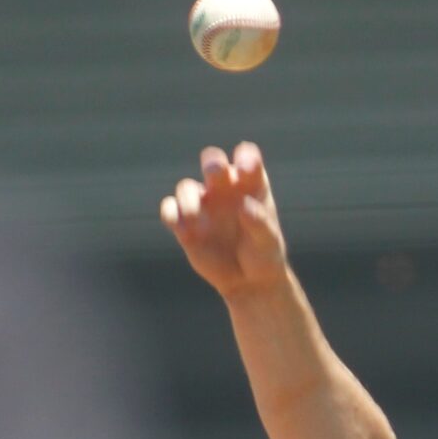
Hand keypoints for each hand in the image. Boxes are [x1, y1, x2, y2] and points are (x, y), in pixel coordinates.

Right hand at [159, 141, 288, 299]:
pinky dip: (170, 213)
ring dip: (187, 198)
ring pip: (186, 186)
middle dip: (212, 163)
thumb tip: (243, 206)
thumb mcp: (268, 241)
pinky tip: (180, 227)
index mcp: (250, 183)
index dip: (245, 158)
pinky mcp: (185, 224)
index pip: (247, 157)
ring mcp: (203, 204)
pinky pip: (170, 209)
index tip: (246, 170)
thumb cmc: (263, 254)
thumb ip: (259, 222)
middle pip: (213, 162)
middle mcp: (224, 188)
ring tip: (193, 219)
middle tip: (215, 171)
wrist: (247, 281)